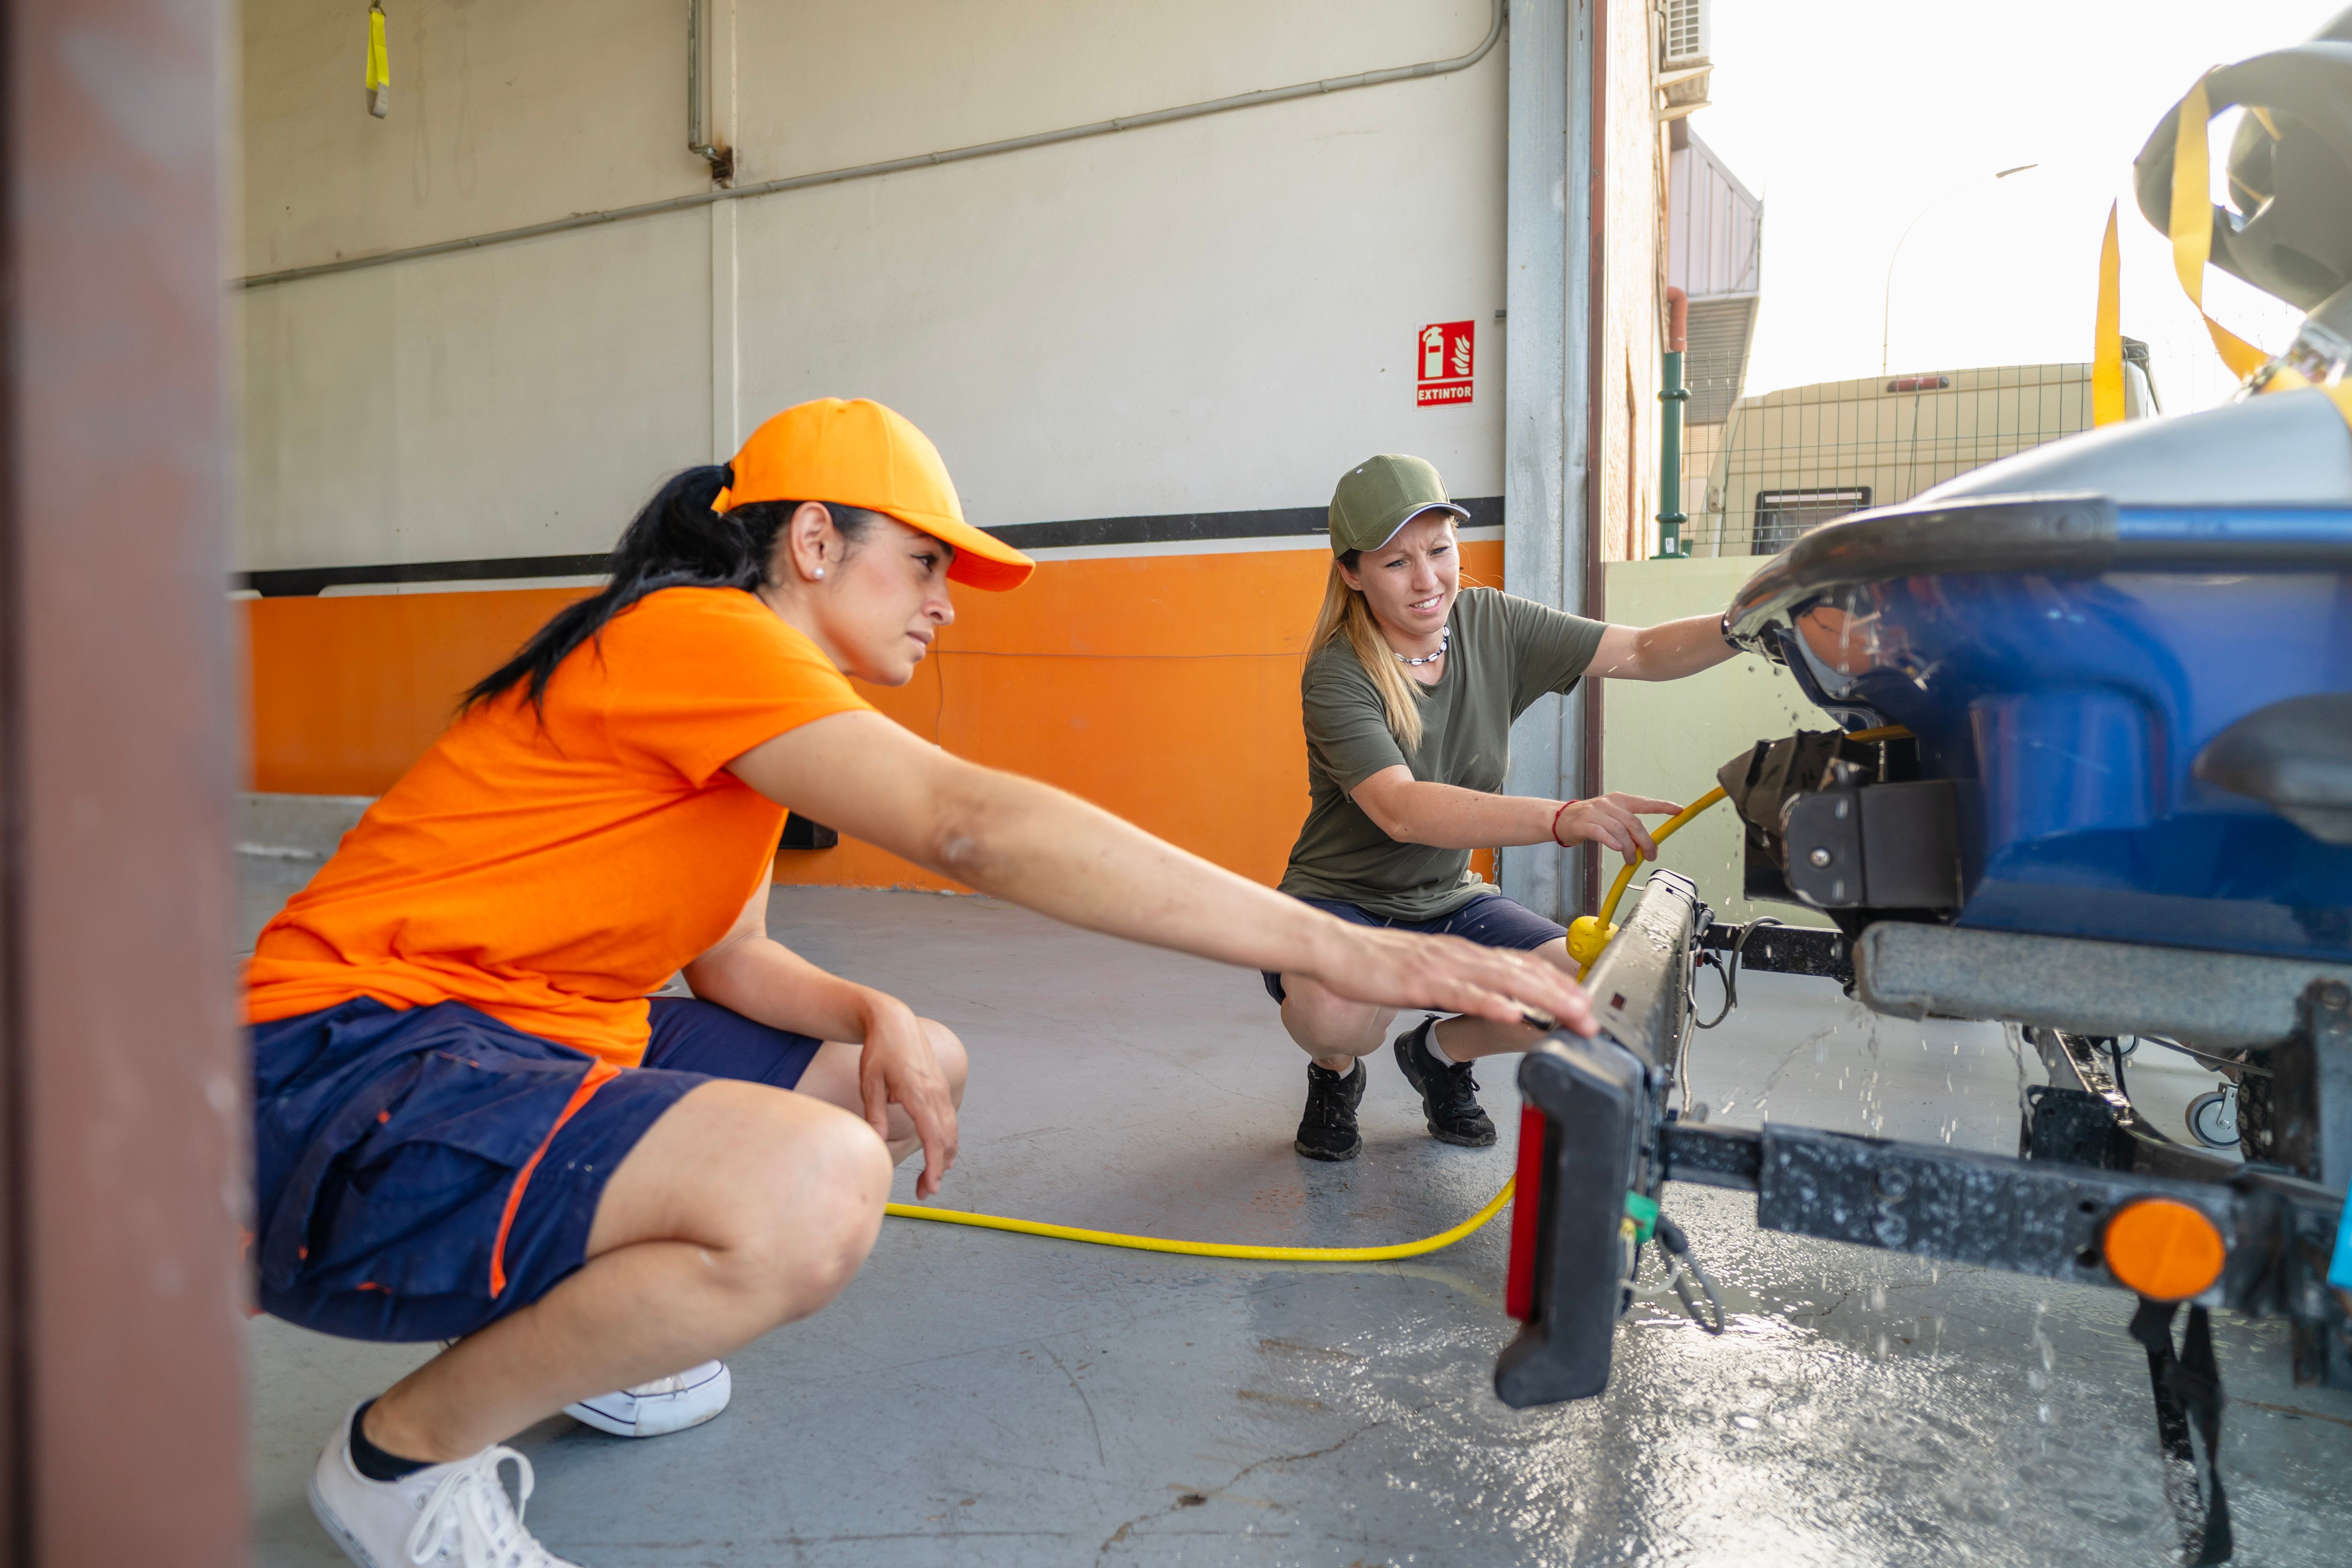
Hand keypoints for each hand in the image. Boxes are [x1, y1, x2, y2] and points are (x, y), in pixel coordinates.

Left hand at [856, 993, 958, 1198]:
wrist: (894, 1021)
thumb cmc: (878, 1051)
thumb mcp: (869, 1082)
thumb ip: (875, 1112)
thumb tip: (878, 1140)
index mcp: (918, 1093)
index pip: (933, 1138)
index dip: (934, 1166)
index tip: (930, 1188)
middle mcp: (935, 1093)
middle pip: (947, 1139)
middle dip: (939, 1169)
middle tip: (923, 1193)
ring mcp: (940, 1088)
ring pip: (952, 1129)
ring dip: (946, 1155)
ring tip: (932, 1178)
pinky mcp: (939, 1086)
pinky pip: (949, 1118)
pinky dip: (947, 1138)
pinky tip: (939, 1150)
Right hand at [1303, 922, 1597, 1036]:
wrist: (1333, 950)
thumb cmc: (1375, 965)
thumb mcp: (1426, 974)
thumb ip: (1458, 982)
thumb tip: (1489, 999)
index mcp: (1461, 954)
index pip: (1518, 967)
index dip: (1554, 984)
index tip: (1582, 1002)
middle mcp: (1458, 955)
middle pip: (1520, 973)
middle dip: (1560, 995)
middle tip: (1591, 1016)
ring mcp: (1440, 967)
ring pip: (1501, 981)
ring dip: (1540, 998)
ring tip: (1570, 1014)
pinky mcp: (1419, 981)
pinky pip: (1460, 993)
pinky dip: (1490, 1003)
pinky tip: (1512, 1012)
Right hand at [1553, 793, 1682, 865]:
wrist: (1562, 819)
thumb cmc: (1592, 819)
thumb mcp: (1612, 816)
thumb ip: (1629, 827)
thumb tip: (1648, 844)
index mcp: (1620, 800)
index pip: (1645, 803)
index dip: (1663, 807)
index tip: (1678, 810)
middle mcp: (1609, 804)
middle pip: (1634, 822)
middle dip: (1645, 841)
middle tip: (1650, 855)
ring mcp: (1596, 813)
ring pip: (1620, 831)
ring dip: (1629, 848)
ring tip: (1632, 860)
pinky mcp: (1584, 824)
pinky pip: (1602, 834)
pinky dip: (1613, 842)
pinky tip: (1618, 850)